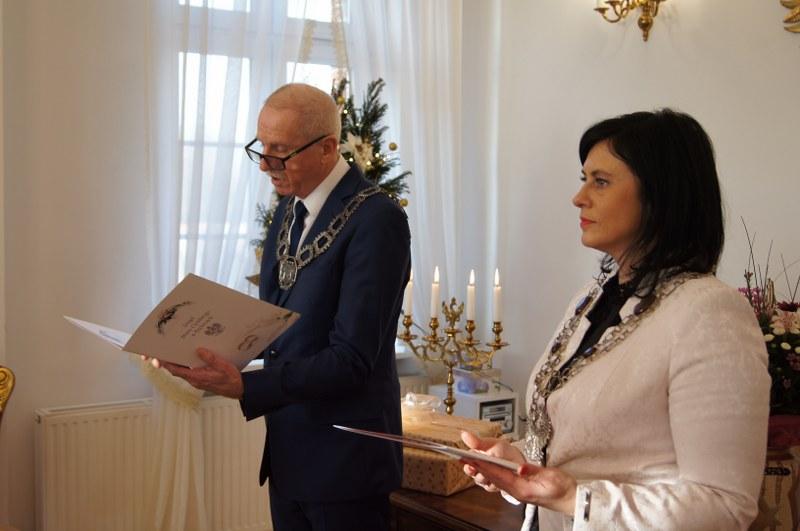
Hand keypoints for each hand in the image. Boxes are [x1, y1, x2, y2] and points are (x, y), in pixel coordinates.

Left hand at [158, 348, 243, 398]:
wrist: (237, 389)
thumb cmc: (230, 379)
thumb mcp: (222, 366)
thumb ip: (210, 359)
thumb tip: (199, 350)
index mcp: (197, 377)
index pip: (176, 371)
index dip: (166, 364)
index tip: (158, 357)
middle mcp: (194, 380)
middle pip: (176, 371)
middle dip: (168, 362)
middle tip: (162, 352)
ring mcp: (197, 380)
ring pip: (182, 371)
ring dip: (177, 363)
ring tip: (173, 352)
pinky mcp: (201, 379)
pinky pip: (189, 372)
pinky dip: (185, 365)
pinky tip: (188, 357)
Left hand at [460, 431, 576, 514]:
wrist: (570, 499)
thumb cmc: (562, 488)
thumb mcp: (551, 476)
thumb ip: (534, 471)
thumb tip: (520, 467)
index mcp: (522, 488)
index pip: (499, 475)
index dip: (485, 466)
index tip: (473, 459)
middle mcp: (517, 491)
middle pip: (493, 477)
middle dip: (478, 467)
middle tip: (463, 458)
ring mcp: (517, 490)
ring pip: (495, 479)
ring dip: (482, 470)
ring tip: (469, 461)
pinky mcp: (520, 488)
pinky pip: (502, 480)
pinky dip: (491, 472)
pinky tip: (485, 468)